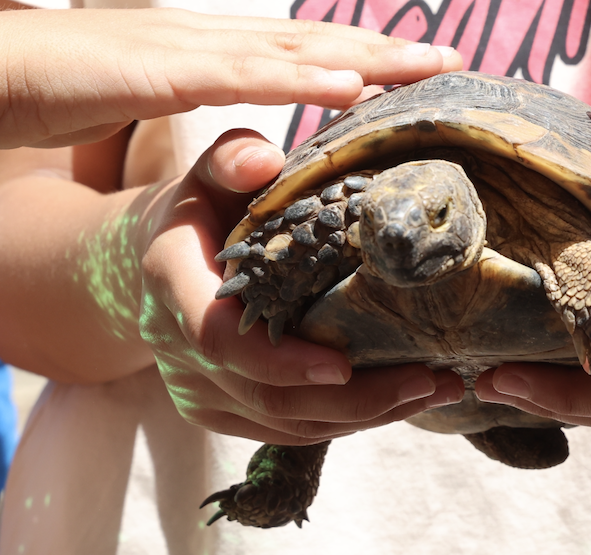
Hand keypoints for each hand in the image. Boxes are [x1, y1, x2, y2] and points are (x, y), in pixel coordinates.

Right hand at [0, 6, 459, 157]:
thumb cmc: (70, 82)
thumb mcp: (153, 89)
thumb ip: (198, 95)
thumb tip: (239, 119)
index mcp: (216, 45)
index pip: (305, 45)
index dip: (365, 53)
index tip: (422, 63)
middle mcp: (219, 38)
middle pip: (319, 39)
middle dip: (388, 48)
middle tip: (455, 56)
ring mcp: (197, 48)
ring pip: (298, 47)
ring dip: (367, 54)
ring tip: (429, 63)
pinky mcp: (168, 71)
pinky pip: (248, 74)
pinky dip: (303, 76)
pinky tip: (352, 83)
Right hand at [139, 129, 464, 444]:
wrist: (156, 260)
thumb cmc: (203, 206)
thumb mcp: (211, 172)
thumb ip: (232, 157)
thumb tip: (264, 159)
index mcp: (172, 281)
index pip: (219, 337)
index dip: (281, 361)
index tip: (343, 367)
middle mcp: (177, 348)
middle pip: (267, 396)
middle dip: (353, 399)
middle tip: (427, 380)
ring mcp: (198, 387)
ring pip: (285, 424)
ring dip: (364, 416)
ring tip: (434, 389)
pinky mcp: (221, 410)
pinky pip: (287, 432)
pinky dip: (347, 422)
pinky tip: (403, 400)